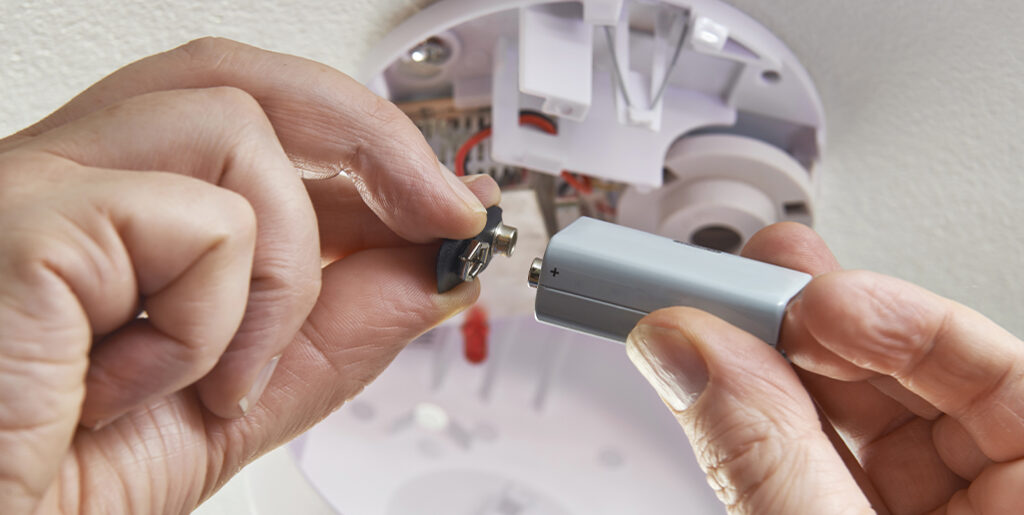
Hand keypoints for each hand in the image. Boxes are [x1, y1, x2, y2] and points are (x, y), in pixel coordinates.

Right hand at [0, 38, 499, 513]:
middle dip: (375, 142)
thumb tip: (431, 268)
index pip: (258, 127)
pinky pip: (199, 222)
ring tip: (231, 375)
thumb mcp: (235, 405)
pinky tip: (157, 382)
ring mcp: (41, 184)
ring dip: (283, 273)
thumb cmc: (54, 487)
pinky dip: (215, 321)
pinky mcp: (31, 218)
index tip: (449, 208)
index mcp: (113, 212)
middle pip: (244, 81)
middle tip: (447, 213)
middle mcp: (70, 176)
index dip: (368, 155)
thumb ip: (335, 331)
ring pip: (237, 131)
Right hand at [626, 223, 1023, 513]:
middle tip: (738, 292)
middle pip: (911, 383)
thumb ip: (769, 461)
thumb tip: (692, 351)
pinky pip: (814, 462)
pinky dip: (758, 426)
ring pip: (850, 419)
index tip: (805, 297)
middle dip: (812, 332)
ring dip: (768, 369)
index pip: (998, 373)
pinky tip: (719, 390)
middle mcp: (988, 505)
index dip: (899, 318)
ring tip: (705, 328)